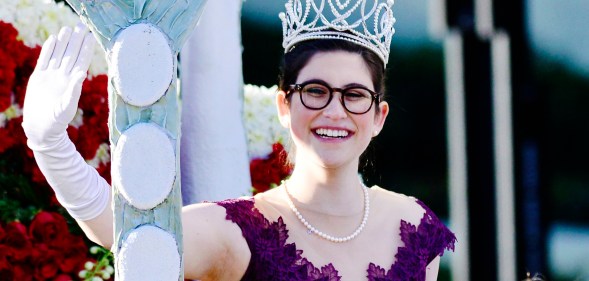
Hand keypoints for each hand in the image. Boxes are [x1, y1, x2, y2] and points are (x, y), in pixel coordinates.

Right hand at [22, 23, 95, 147]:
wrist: (42, 128)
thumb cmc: (57, 121)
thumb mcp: (67, 106)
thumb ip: (74, 90)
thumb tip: (83, 73)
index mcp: (72, 82)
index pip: (81, 62)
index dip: (86, 49)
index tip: (91, 37)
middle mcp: (63, 77)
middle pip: (71, 55)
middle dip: (76, 41)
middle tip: (82, 26)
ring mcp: (51, 76)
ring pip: (58, 55)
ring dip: (63, 42)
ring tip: (68, 29)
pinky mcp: (38, 78)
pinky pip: (44, 60)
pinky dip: (49, 50)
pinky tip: (53, 39)